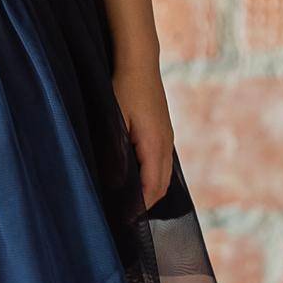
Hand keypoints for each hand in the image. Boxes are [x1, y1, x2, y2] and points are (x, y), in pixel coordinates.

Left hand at [111, 61, 173, 211]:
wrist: (140, 61)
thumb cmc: (123, 88)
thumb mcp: (115, 121)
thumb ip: (116, 153)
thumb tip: (117, 182)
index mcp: (155, 145)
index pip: (151, 188)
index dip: (139, 207)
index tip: (126, 221)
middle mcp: (166, 144)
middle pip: (162, 186)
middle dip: (147, 205)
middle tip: (127, 218)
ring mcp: (167, 137)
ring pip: (164, 175)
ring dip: (151, 191)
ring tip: (131, 203)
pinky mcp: (164, 130)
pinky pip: (163, 162)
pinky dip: (153, 177)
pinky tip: (138, 178)